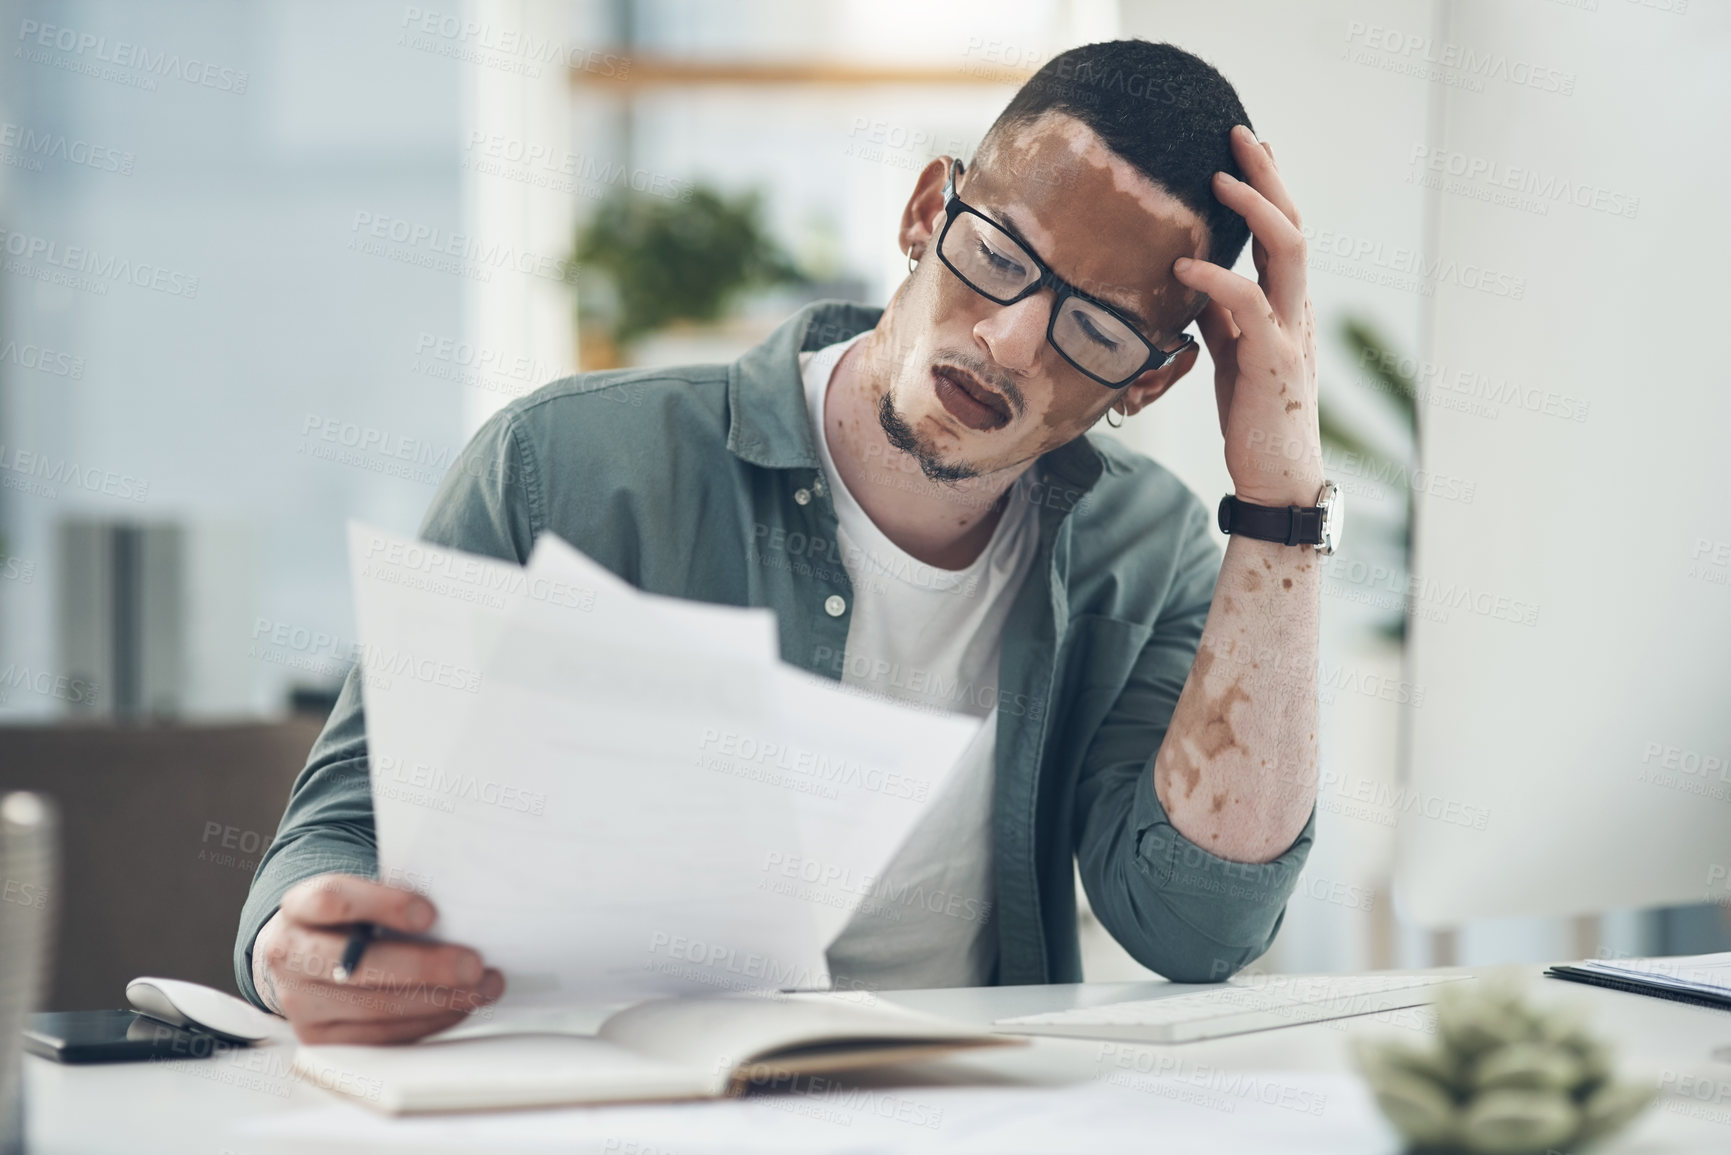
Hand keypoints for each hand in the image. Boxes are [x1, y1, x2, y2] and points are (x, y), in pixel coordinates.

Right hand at [252, 873, 503, 1043]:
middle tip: (474, 964)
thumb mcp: (360, 895)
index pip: (332, 900)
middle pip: (359, 965)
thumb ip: (394, 898)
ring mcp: (300, 1003)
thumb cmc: (349, 920)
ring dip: (439, 999)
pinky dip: (428, 1021)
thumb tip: (462, 903)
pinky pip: (381, 1036)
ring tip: (483, 986)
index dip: (383, 906)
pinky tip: (460, 1006)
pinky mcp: (320, 1039)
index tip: (431, 914)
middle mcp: (290, 955)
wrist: (302, 958)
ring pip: (374, 1007)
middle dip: (425, 967)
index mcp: (299, 906)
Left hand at [1173, 124, 1322, 507]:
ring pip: (1288, 249)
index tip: (1242, 150)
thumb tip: (1195, 282)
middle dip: (1266, 176)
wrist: (1275, 479)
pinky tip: (1183, 264)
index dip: (1266, 188)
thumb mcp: (1234, 356)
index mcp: (1286, 306)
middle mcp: (1297, 310)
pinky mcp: (1275, 361)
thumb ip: (1222, 317)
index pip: (1280, 233)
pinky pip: (1249, 304)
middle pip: (1292, 224)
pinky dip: (1216, 277)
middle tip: (1237, 135)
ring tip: (1217, 180)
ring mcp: (1291, 332)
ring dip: (1254, 208)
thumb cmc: (1255, 419)